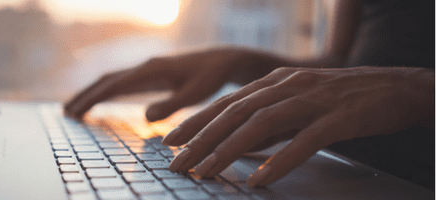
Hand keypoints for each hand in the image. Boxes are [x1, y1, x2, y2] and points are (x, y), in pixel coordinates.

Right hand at [65, 46, 272, 120]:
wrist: (222, 61)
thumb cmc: (211, 78)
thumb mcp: (195, 94)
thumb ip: (171, 105)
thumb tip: (145, 117)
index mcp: (151, 70)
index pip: (114, 85)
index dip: (93, 98)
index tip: (76, 111)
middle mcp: (144, 66)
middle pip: (106, 80)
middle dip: (85, 95)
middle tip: (66, 112)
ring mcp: (146, 69)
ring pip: (111, 79)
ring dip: (92, 93)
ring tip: (75, 108)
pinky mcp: (151, 73)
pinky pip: (122, 82)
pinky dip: (106, 91)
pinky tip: (101, 100)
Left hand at [162, 66, 433, 186]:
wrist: (396, 86)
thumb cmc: (343, 98)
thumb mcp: (298, 104)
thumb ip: (269, 121)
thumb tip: (239, 145)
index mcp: (274, 83)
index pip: (226, 103)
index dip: (196, 122)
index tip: (171, 142)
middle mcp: (287, 86)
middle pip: (235, 113)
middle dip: (201, 139)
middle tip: (177, 163)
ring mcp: (312, 99)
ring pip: (261, 124)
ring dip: (229, 150)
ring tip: (207, 173)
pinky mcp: (338, 116)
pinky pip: (305, 140)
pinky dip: (280, 160)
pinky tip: (260, 179)